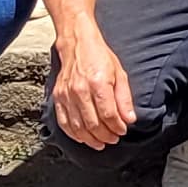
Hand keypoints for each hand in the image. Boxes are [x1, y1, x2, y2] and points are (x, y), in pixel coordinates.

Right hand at [51, 30, 135, 149]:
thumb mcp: (119, 74)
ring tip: (101, 142)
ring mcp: (66, 95)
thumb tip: (129, 119)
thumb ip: (124, 98)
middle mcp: (80, 91)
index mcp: (98, 83)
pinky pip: (64, 122)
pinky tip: (83, 138)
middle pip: (93, 124)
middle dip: (106, 136)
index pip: (108, 115)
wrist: (77, 44)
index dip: (117, 127)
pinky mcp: (58, 97)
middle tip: (113, 139)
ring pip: (78, 127)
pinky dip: (74, 134)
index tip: (122, 130)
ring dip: (91, 139)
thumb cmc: (99, 57)